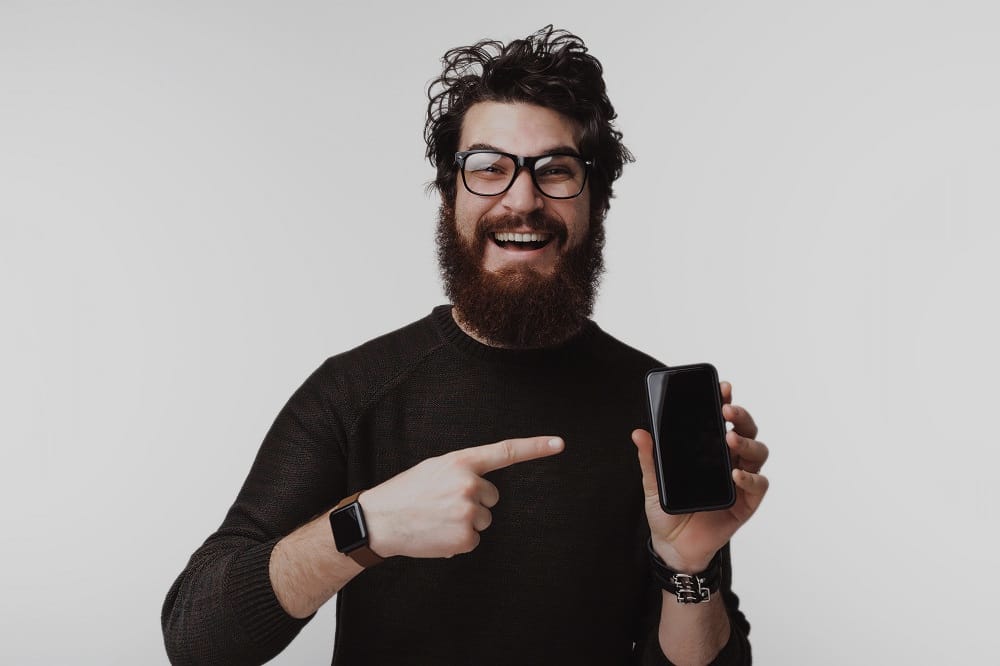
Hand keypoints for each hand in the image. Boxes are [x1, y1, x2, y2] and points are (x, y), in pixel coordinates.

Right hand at [359, 436, 564, 558]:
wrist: (379, 520)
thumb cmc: (406, 492)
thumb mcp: (434, 468)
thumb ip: (462, 470)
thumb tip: (485, 485)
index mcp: (461, 461)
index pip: (505, 451)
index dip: (535, 447)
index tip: (559, 444)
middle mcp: (469, 483)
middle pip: (493, 497)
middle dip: (474, 501)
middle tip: (443, 503)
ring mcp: (468, 511)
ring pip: (484, 519)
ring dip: (466, 522)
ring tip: (437, 518)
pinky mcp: (466, 536)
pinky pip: (474, 538)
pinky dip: (459, 540)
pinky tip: (437, 533)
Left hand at [632, 381, 768, 572]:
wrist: (673, 547)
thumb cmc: (667, 511)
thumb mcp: (652, 483)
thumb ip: (649, 459)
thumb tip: (639, 433)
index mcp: (709, 450)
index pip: (722, 420)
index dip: (726, 402)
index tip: (722, 387)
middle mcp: (729, 460)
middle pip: (746, 430)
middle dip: (741, 416)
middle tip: (727, 410)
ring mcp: (740, 480)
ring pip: (758, 452)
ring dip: (747, 442)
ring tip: (729, 439)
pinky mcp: (747, 503)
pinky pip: (758, 485)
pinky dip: (750, 477)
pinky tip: (735, 473)